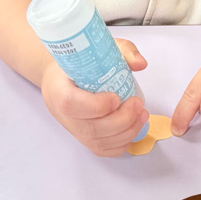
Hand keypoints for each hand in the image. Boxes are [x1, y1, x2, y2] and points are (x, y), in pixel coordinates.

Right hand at [41, 38, 148, 156]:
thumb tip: (141, 64)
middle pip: (89, 129)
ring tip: (142, 115)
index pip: (71, 104)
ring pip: (98, 142)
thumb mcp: (100, 48)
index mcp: (58, 89)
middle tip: (138, 104)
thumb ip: (123, 51)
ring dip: (126, 132)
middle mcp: (62, 114)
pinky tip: (133, 129)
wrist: (62, 77)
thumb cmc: (80, 63)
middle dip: (121, 120)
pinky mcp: (83, 138)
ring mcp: (73, 129)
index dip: (95, 105)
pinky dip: (121, 144)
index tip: (116, 97)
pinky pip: (101, 150)